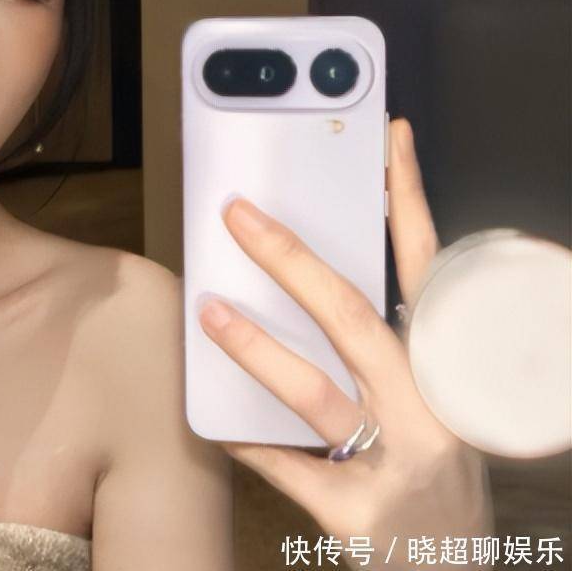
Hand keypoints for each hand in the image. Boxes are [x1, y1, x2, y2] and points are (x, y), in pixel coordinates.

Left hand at [198, 118, 494, 569]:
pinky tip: (212, 418)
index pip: (426, 267)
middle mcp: (427, 407)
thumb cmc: (433, 467)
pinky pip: (290, 468)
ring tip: (208, 310)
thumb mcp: (431, 397)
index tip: (388, 137)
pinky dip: (248, 439)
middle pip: (352, 316)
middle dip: (291, 259)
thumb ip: (386, 344)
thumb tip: (309, 276)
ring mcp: (395, 461)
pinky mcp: (359, 513)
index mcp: (443, 366)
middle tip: (240, 215)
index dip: (407, 199)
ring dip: (254, 346)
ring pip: (315, 391)